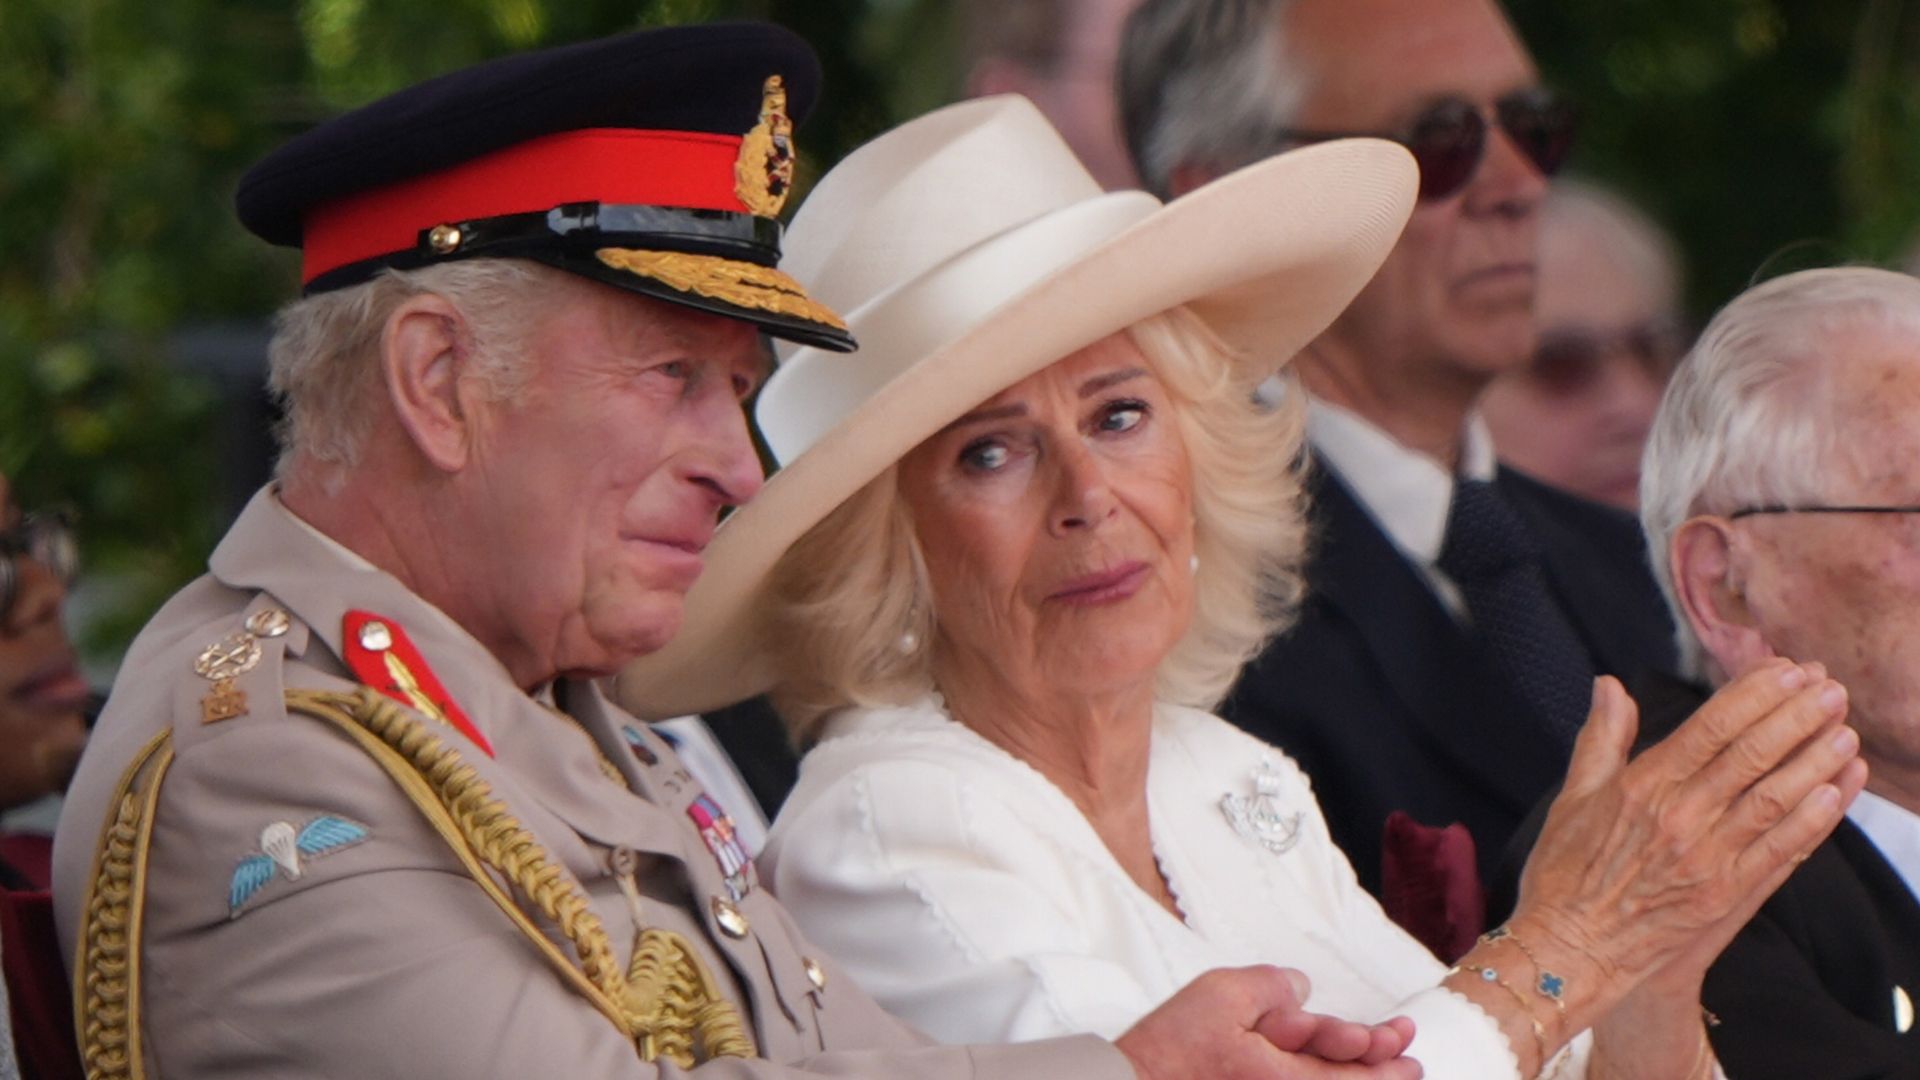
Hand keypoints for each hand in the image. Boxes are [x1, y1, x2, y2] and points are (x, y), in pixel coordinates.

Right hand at [1115, 966, 1422, 1079]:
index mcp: (1286, 1076)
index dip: (1383, 1050)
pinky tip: (1327, 1073)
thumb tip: (1302, 990)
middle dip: (1383, 1071)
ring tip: (1385, 1070)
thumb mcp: (1223, 995)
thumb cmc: (1172, 1050)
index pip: (1353, 1068)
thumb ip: (1272, 988)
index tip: (1402, 1036)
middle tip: (1409, 1062)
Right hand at [1510, 663, 1864, 1024]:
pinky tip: (1837, 792)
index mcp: (1641, 788)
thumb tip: (1609, 685)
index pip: (1710, 727)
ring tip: (1845, 731)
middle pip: (1751, 755)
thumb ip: (1601, 739)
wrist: (1570, 952)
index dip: (1754, 694)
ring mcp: (1707, 860)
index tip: (1785, 668)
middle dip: (1796, 716)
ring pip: (1774, 799)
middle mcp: (1679, 819)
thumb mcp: (1573, 798)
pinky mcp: (1726, 897)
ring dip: (1814, 762)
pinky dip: (1814, 821)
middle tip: (1830, 688)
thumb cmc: (1564, 874)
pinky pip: (1781, 852)